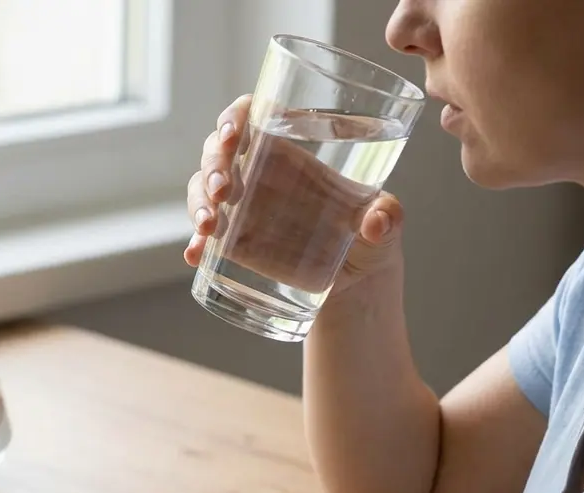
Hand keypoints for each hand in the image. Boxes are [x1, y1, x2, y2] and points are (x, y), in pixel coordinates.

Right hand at [185, 94, 405, 295]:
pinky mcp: (234, 242)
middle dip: (213, 164)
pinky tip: (195, 255)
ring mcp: (242, 207)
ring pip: (203, 188)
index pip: (253, 114)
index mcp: (292, 152)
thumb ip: (388, 217)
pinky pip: (204, 235)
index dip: (235, 116)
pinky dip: (195, 243)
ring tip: (209, 226)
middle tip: (223, 189)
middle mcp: (260, 173)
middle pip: (219, 149)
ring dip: (198, 201)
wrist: (357, 286)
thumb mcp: (386, 227)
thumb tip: (376, 220)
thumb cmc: (370, 240)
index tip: (233, 133)